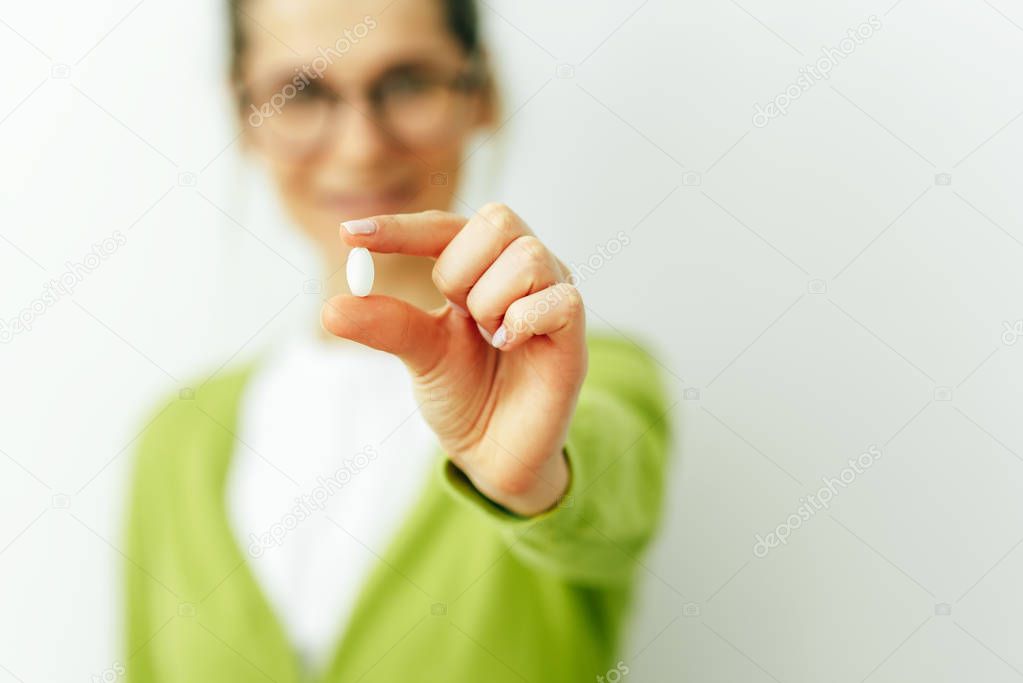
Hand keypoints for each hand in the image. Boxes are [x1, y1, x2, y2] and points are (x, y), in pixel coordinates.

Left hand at [321, 203, 587, 515]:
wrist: (495, 451)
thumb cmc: (464, 393)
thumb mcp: (419, 354)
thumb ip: (386, 324)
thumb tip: (331, 308)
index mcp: (482, 265)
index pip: (444, 226)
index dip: (401, 228)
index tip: (349, 236)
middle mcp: (522, 269)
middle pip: (497, 220)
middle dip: (461, 270)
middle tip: (457, 314)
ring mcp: (552, 295)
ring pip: (527, 256)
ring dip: (492, 302)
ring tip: (489, 338)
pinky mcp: (573, 331)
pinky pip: (557, 299)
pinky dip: (521, 321)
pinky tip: (508, 345)